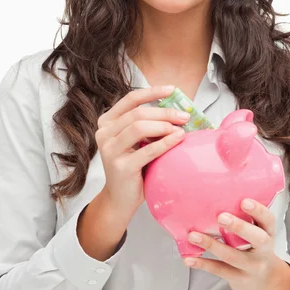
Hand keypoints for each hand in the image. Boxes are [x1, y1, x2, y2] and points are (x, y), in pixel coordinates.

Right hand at [95, 85, 188, 222]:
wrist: (120, 199)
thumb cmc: (133, 166)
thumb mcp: (136, 141)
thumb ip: (147, 124)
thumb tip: (178, 109)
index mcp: (107, 122)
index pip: (131, 99)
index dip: (152, 92)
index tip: (172, 90)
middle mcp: (104, 133)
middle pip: (138, 113)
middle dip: (164, 112)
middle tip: (185, 115)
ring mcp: (110, 150)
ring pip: (139, 127)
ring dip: (164, 125)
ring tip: (181, 128)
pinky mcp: (120, 167)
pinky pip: (147, 150)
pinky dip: (165, 142)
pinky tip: (178, 139)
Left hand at [183, 199, 279, 289]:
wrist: (266, 281)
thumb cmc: (256, 248)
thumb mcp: (259, 232)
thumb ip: (246, 218)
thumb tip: (219, 195)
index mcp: (268, 233)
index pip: (268, 220)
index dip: (258, 210)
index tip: (244, 201)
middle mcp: (263, 250)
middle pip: (256, 238)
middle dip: (239, 227)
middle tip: (221, 217)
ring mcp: (251, 266)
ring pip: (232, 256)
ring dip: (211, 244)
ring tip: (193, 235)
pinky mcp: (238, 278)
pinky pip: (219, 270)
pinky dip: (203, 264)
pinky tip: (189, 259)